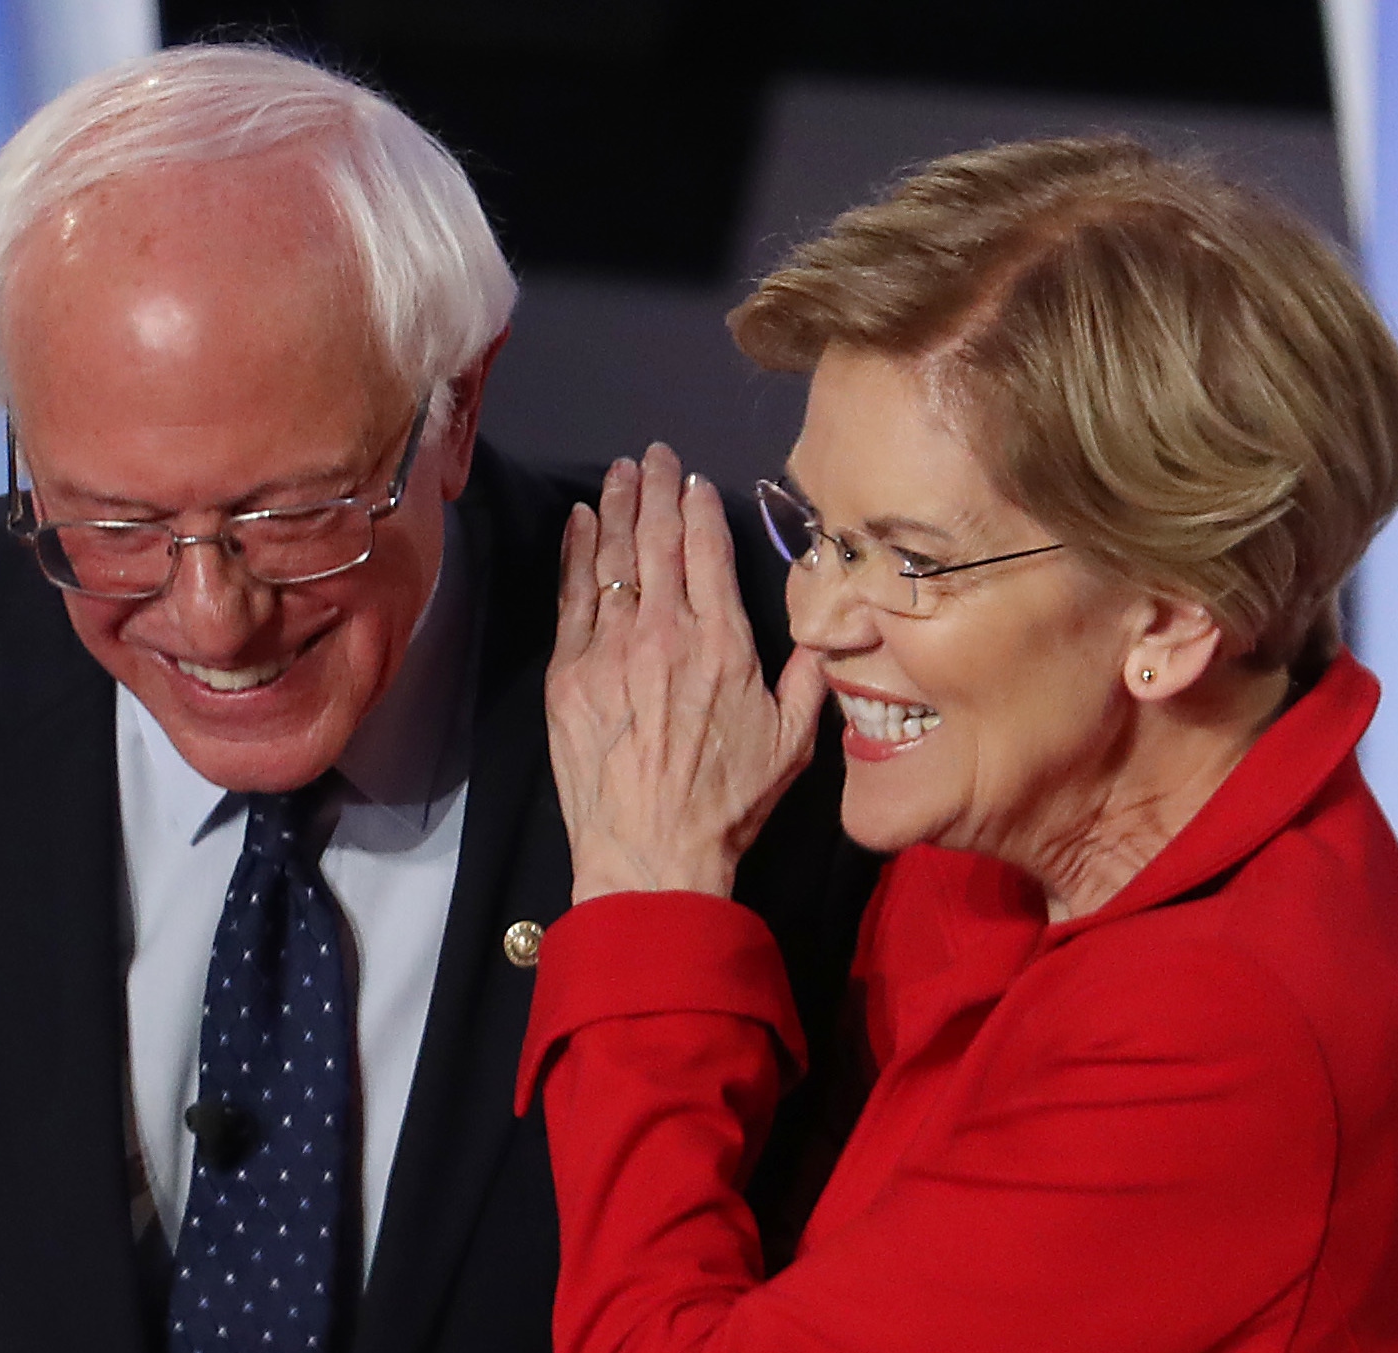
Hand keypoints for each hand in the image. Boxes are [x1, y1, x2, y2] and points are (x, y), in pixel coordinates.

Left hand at [545, 444, 825, 903]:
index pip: (709, 551)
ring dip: (614, 507)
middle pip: (657, 541)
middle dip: (654, 489)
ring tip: (616, 473)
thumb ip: (809, 672)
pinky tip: (579, 522)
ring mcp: (611, 649)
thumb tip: (828, 623)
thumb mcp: (793, 739)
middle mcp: (665, 632)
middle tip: (650, 454)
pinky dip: (576, 552)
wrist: (652, 853)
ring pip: (612, 559)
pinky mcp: (569, 674)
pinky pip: (572, 596)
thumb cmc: (728, 803)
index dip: (700, 508)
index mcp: (723, 642)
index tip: (693, 480)